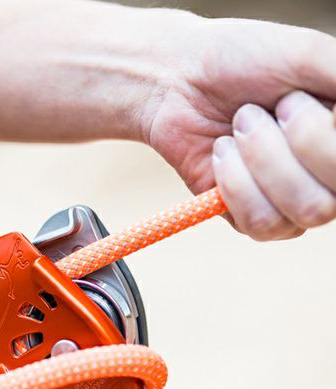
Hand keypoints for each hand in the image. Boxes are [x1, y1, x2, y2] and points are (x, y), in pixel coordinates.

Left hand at [146, 18, 335, 240]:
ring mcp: (291, 202)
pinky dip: (235, 183)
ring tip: (234, 131)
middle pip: (332, 199)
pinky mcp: (251, 217)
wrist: (178, 83)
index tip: (291, 101)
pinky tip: (221, 153)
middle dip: (287, 146)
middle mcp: (328, 174)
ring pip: (302, 212)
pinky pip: (260, 223)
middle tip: (254, 113)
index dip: (320, 140)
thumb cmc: (244, 61)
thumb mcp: (307, 55)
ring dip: (259, 162)